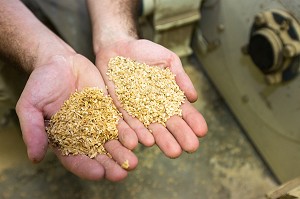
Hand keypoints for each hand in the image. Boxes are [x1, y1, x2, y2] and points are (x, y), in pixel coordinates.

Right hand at [16, 53, 137, 180]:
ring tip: (134, 160)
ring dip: (123, 151)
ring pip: (112, 140)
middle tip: (123, 172)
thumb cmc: (41, 84)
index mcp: (64, 139)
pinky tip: (138, 138)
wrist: (59, 62)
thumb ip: (33, 130)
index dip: (87, 168)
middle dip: (111, 164)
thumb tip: (34, 158)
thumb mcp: (30, 106)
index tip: (99, 173)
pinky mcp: (109, 109)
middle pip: (98, 154)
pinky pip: (120, 121)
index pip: (75, 159)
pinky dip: (129, 130)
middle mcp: (83, 134)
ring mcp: (98, 122)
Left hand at [95, 39, 207, 157]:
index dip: (193, 121)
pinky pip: (130, 123)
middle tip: (191, 147)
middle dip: (181, 136)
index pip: (184, 112)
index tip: (202, 131)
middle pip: (170, 124)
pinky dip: (138, 132)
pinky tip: (148, 141)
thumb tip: (194, 98)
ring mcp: (138, 109)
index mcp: (169, 96)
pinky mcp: (121, 109)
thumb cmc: (145, 52)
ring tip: (173, 151)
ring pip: (152, 128)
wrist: (117, 46)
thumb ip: (180, 77)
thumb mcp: (167, 60)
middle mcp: (155, 107)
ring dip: (162, 140)